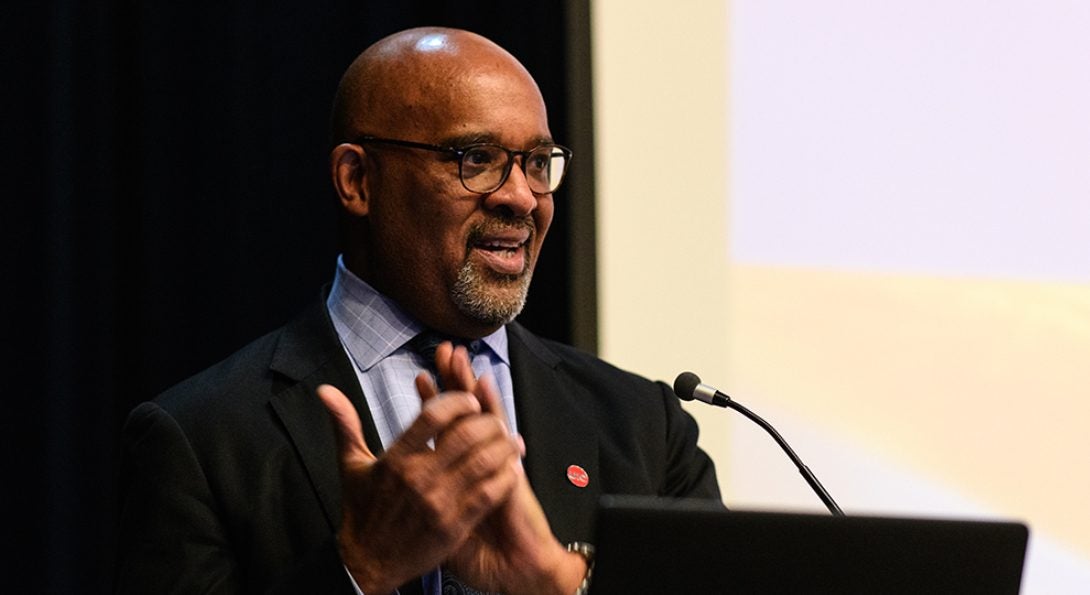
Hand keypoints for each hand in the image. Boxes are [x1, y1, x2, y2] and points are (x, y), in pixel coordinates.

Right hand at [317, 379, 521, 593]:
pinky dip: (505, 478)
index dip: (457, 401)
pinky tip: (512, 469)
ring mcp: (438, 504)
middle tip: (497, 420)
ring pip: (483, 463)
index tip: (470, 400)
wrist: (366, 562)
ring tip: (511, 440)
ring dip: (503, 447)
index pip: (432, 417)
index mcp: (395, 459)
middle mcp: (418, 479)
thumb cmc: (361, 512)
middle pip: (465, 436)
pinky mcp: (453, 527)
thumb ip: (345, 424)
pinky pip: (488, 495)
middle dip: (488, 422)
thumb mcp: (351, 465)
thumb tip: (326, 391)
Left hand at [426, 343, 589, 594]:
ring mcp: (493, 459)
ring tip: (457, 354)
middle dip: (449, 380)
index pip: (441, 428)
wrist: (511, 568)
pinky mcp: (508, 463)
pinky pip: (497, 427)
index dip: (430, 402)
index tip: (418, 375)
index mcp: (456, 471)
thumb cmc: (478, 551)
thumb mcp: (437, 524)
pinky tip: (484, 382)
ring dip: (467, 382)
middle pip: (460, 410)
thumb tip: (391, 491)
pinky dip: (491, 404)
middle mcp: (475, 460)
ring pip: (478, 411)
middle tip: (441, 349)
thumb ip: (417, 501)